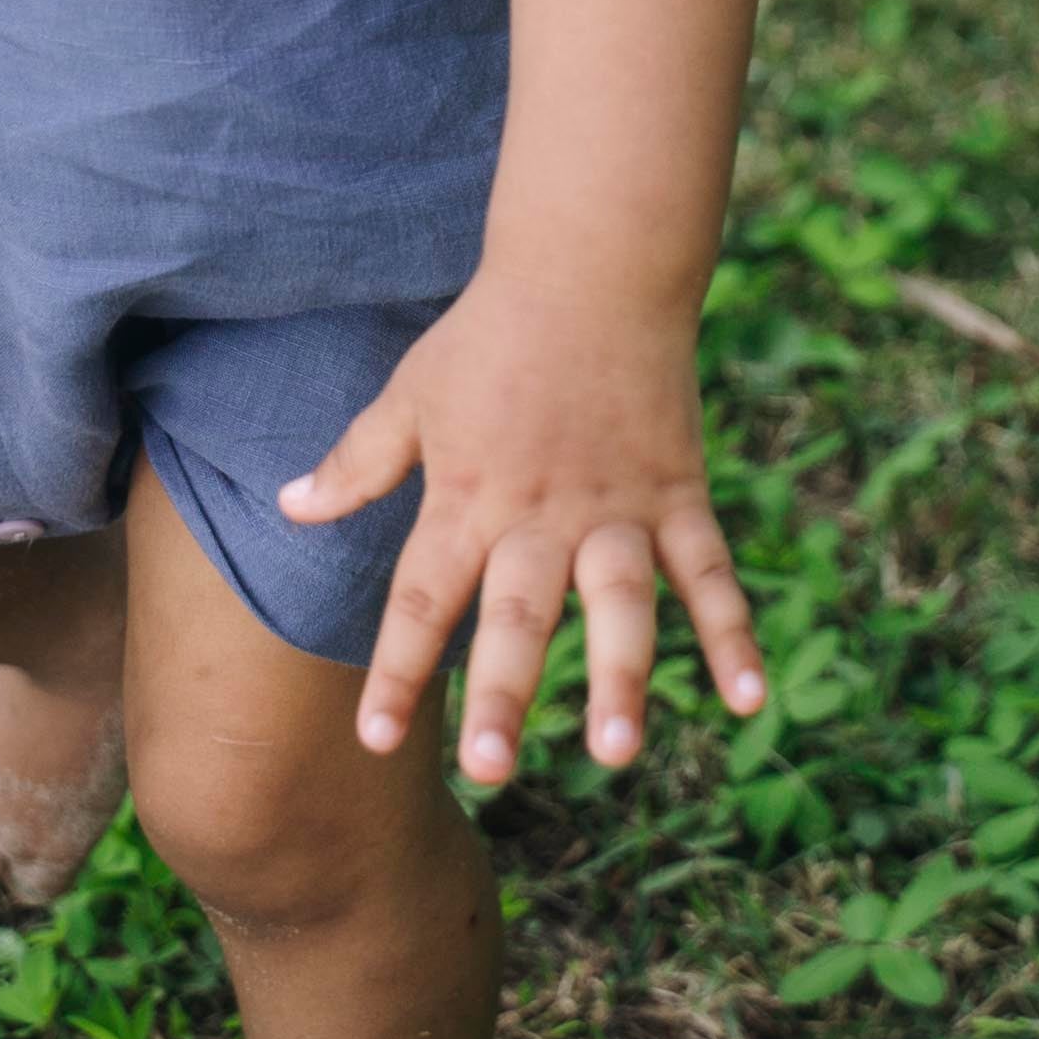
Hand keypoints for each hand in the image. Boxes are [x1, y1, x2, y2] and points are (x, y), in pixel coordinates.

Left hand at [277, 269, 764, 781]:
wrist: (588, 269)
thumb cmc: (488, 336)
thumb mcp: (410, 395)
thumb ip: (359, 462)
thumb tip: (290, 505)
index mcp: (467, 497)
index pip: (420, 597)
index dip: (394, 669)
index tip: (373, 741)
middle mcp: (539, 515)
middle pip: (516, 614)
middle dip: (502, 692)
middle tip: (489, 770)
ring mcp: (616, 509)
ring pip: (618, 604)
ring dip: (619, 678)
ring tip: (617, 753)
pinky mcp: (677, 495)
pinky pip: (710, 575)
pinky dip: (734, 636)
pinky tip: (748, 702)